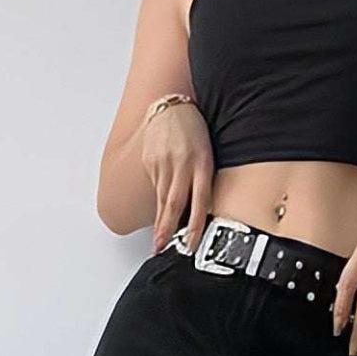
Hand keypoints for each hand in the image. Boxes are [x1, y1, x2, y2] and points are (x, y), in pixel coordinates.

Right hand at [142, 101, 214, 253]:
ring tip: (157, 242)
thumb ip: (203, 182)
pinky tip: (156, 217)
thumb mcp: (207, 156)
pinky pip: (154, 187)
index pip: (199, 201)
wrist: (172, 106)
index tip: (190, 245)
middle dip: (167, 229)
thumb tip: (196, 215)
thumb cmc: (194, 134)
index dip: (195, 225)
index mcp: (202, 163)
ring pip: (162, 199)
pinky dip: (156, 203)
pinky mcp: (150, 160)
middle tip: (162, 249)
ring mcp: (164, 162)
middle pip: (174, 203)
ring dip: (160, 223)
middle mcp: (182, 164)